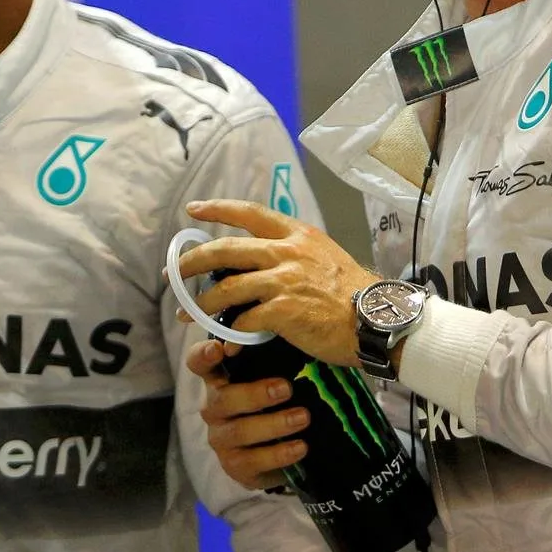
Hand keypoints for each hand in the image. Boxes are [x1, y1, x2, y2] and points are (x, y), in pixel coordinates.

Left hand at [174, 199, 378, 366]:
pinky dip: (231, 333)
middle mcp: (286, 252)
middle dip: (192, 262)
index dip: (218, 209)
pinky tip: (227, 342)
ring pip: (227, 287)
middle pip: (225, 249)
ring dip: (202, 304)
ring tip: (187, 315)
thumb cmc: (353, 294)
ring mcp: (284, 280)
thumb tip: (263, 260)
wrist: (378, 319)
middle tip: (173, 275)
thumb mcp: (324, 257)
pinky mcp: (284, 310)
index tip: (193, 209)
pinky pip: (244, 320)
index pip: (249, 213)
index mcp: (296, 234)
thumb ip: (293, 253)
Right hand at [186, 339, 309, 490]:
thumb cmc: (276, 403)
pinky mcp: (234, 466)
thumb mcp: (273, 376)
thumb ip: (272, 356)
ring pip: (240, 431)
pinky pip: (253, 461)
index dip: (203, 356)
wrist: (282, 453)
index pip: (198, 363)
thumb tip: (290, 328)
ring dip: (273, 424)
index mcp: (218, 380)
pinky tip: (301, 446)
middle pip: (222, 399)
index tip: (219, 348)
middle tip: (286, 388)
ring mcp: (221, 439)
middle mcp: (214, 408)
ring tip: (303, 417)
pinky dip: (279, 453)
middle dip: (255, 394)